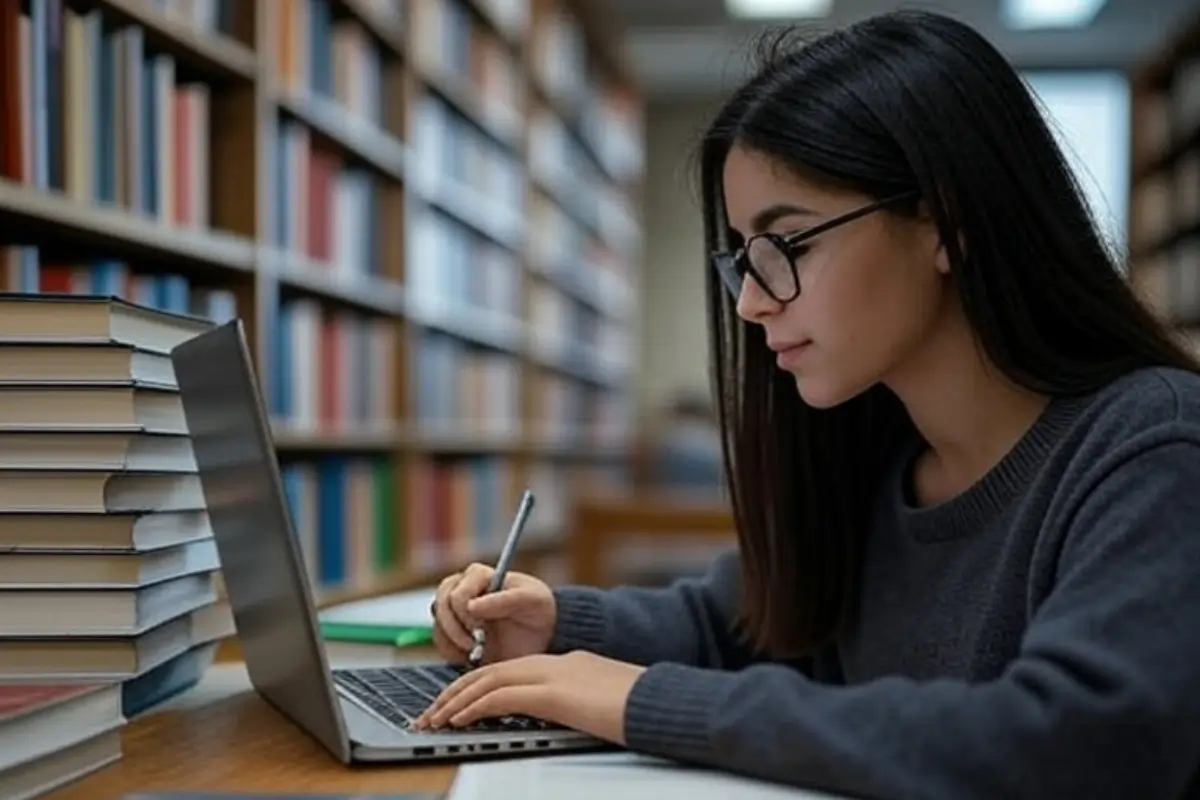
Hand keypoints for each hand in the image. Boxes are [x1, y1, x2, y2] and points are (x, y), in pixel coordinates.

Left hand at [415, 651, 646, 744]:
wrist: (659, 700)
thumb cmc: (637, 704)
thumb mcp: (597, 700)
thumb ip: (573, 700)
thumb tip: (558, 712)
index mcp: (559, 664)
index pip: (503, 671)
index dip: (471, 687)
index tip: (450, 706)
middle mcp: (550, 665)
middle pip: (488, 672)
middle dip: (453, 694)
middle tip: (429, 714)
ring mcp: (550, 676)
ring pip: (487, 682)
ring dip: (455, 702)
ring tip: (433, 719)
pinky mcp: (552, 694)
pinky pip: (501, 698)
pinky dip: (475, 708)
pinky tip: (459, 720)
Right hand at [431, 562, 556, 664]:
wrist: (540, 637)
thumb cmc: (538, 611)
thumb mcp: (532, 601)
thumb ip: (505, 600)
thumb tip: (471, 606)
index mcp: (479, 575)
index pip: (457, 594)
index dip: (465, 614)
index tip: (482, 630)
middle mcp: (461, 587)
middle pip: (440, 607)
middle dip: (457, 630)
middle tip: (477, 644)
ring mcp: (454, 609)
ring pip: (438, 626)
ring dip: (455, 643)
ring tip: (478, 651)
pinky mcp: (452, 631)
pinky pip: (440, 642)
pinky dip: (453, 653)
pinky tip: (473, 656)